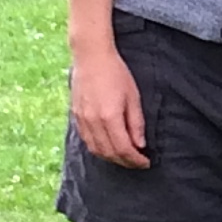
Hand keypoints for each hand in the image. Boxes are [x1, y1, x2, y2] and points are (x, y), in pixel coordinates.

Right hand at [70, 47, 148, 167]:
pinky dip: (98, 149)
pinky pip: (86, 140)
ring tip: (125, 158)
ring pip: (95, 149)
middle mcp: (93, 121)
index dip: (135, 160)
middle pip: (108, 153)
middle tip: (138, 163)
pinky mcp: (75, 116)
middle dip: (125, 162)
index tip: (146, 162)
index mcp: (109, 117)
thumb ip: (136, 123)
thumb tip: (139, 145)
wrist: (91, 58)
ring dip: (111, 158)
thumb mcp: (133, 97)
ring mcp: (81, 119)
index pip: (123, 148)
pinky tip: (108, 148)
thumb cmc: (117, 74)